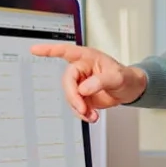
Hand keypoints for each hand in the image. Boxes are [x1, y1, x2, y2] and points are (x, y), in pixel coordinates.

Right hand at [29, 43, 147, 122]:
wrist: (131, 90)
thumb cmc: (126, 77)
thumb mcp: (117, 77)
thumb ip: (101, 81)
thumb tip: (84, 88)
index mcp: (87, 58)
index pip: (66, 51)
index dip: (49, 50)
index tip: (35, 50)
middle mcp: (81, 69)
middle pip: (67, 82)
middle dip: (73, 97)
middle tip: (83, 108)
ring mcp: (81, 84)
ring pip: (71, 96)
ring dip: (79, 108)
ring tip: (92, 115)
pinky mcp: (83, 96)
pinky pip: (76, 105)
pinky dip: (82, 113)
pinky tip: (92, 117)